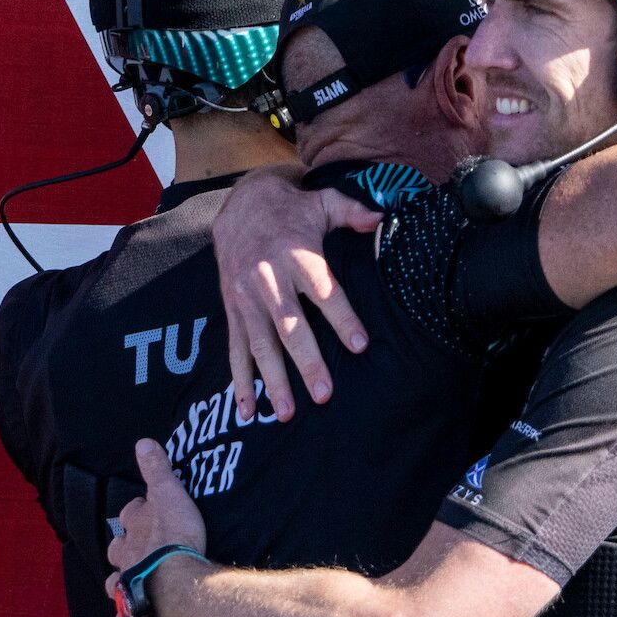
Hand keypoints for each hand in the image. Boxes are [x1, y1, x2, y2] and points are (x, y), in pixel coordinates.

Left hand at [106, 439, 208, 616]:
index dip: (139, 510)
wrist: (175, 582)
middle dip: (125, 545)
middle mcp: (125, 555)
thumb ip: (156, 469)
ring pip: (115, 580)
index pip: (131, 513)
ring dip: (121, 579)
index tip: (147, 508)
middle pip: (118, 547)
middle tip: (139, 546)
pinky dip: (126, 614)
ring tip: (131, 579)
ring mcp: (128, 583)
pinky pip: (125, 614)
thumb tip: (142, 441)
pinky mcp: (135, 609)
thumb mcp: (169, 494)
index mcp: (134, 528)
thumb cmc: (174, 537)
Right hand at [212, 167, 382, 421]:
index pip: (323, 291)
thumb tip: (383, 215)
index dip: (342, 317)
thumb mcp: (323, 203)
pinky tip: (247, 410)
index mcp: (296, 255)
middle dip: (306, 361)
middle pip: (289, 326)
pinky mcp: (233, 311)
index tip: (360, 345)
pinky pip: (235, 349)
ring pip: (261, 344)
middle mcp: (268, 279)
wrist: (239, 205)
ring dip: (272, 380)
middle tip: (324, 394)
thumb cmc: (293, 210)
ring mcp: (246, 298)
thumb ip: (352, 212)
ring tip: (286, 413)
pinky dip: (240, 380)